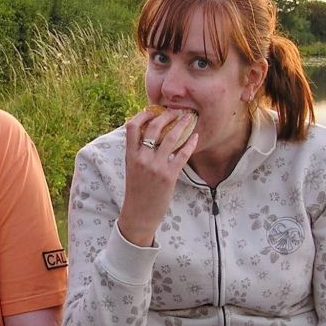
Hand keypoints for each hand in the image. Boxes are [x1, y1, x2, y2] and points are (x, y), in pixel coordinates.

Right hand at [117, 108, 198, 246]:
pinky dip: (190, 144)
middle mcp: (142, 159)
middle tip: (176, 111)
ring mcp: (156, 167)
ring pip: (170, 138)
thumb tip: (147, 135)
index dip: (142, 115)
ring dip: (182, 125)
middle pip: (153, 127)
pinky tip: (195, 137)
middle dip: (166, 115)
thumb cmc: (136, 191)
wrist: (139, 214)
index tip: (152, 111)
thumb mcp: (131, 169)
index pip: (132, 127)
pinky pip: (182, 155)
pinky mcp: (169, 176)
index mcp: (130, 155)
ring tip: (189, 118)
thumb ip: (138, 152)